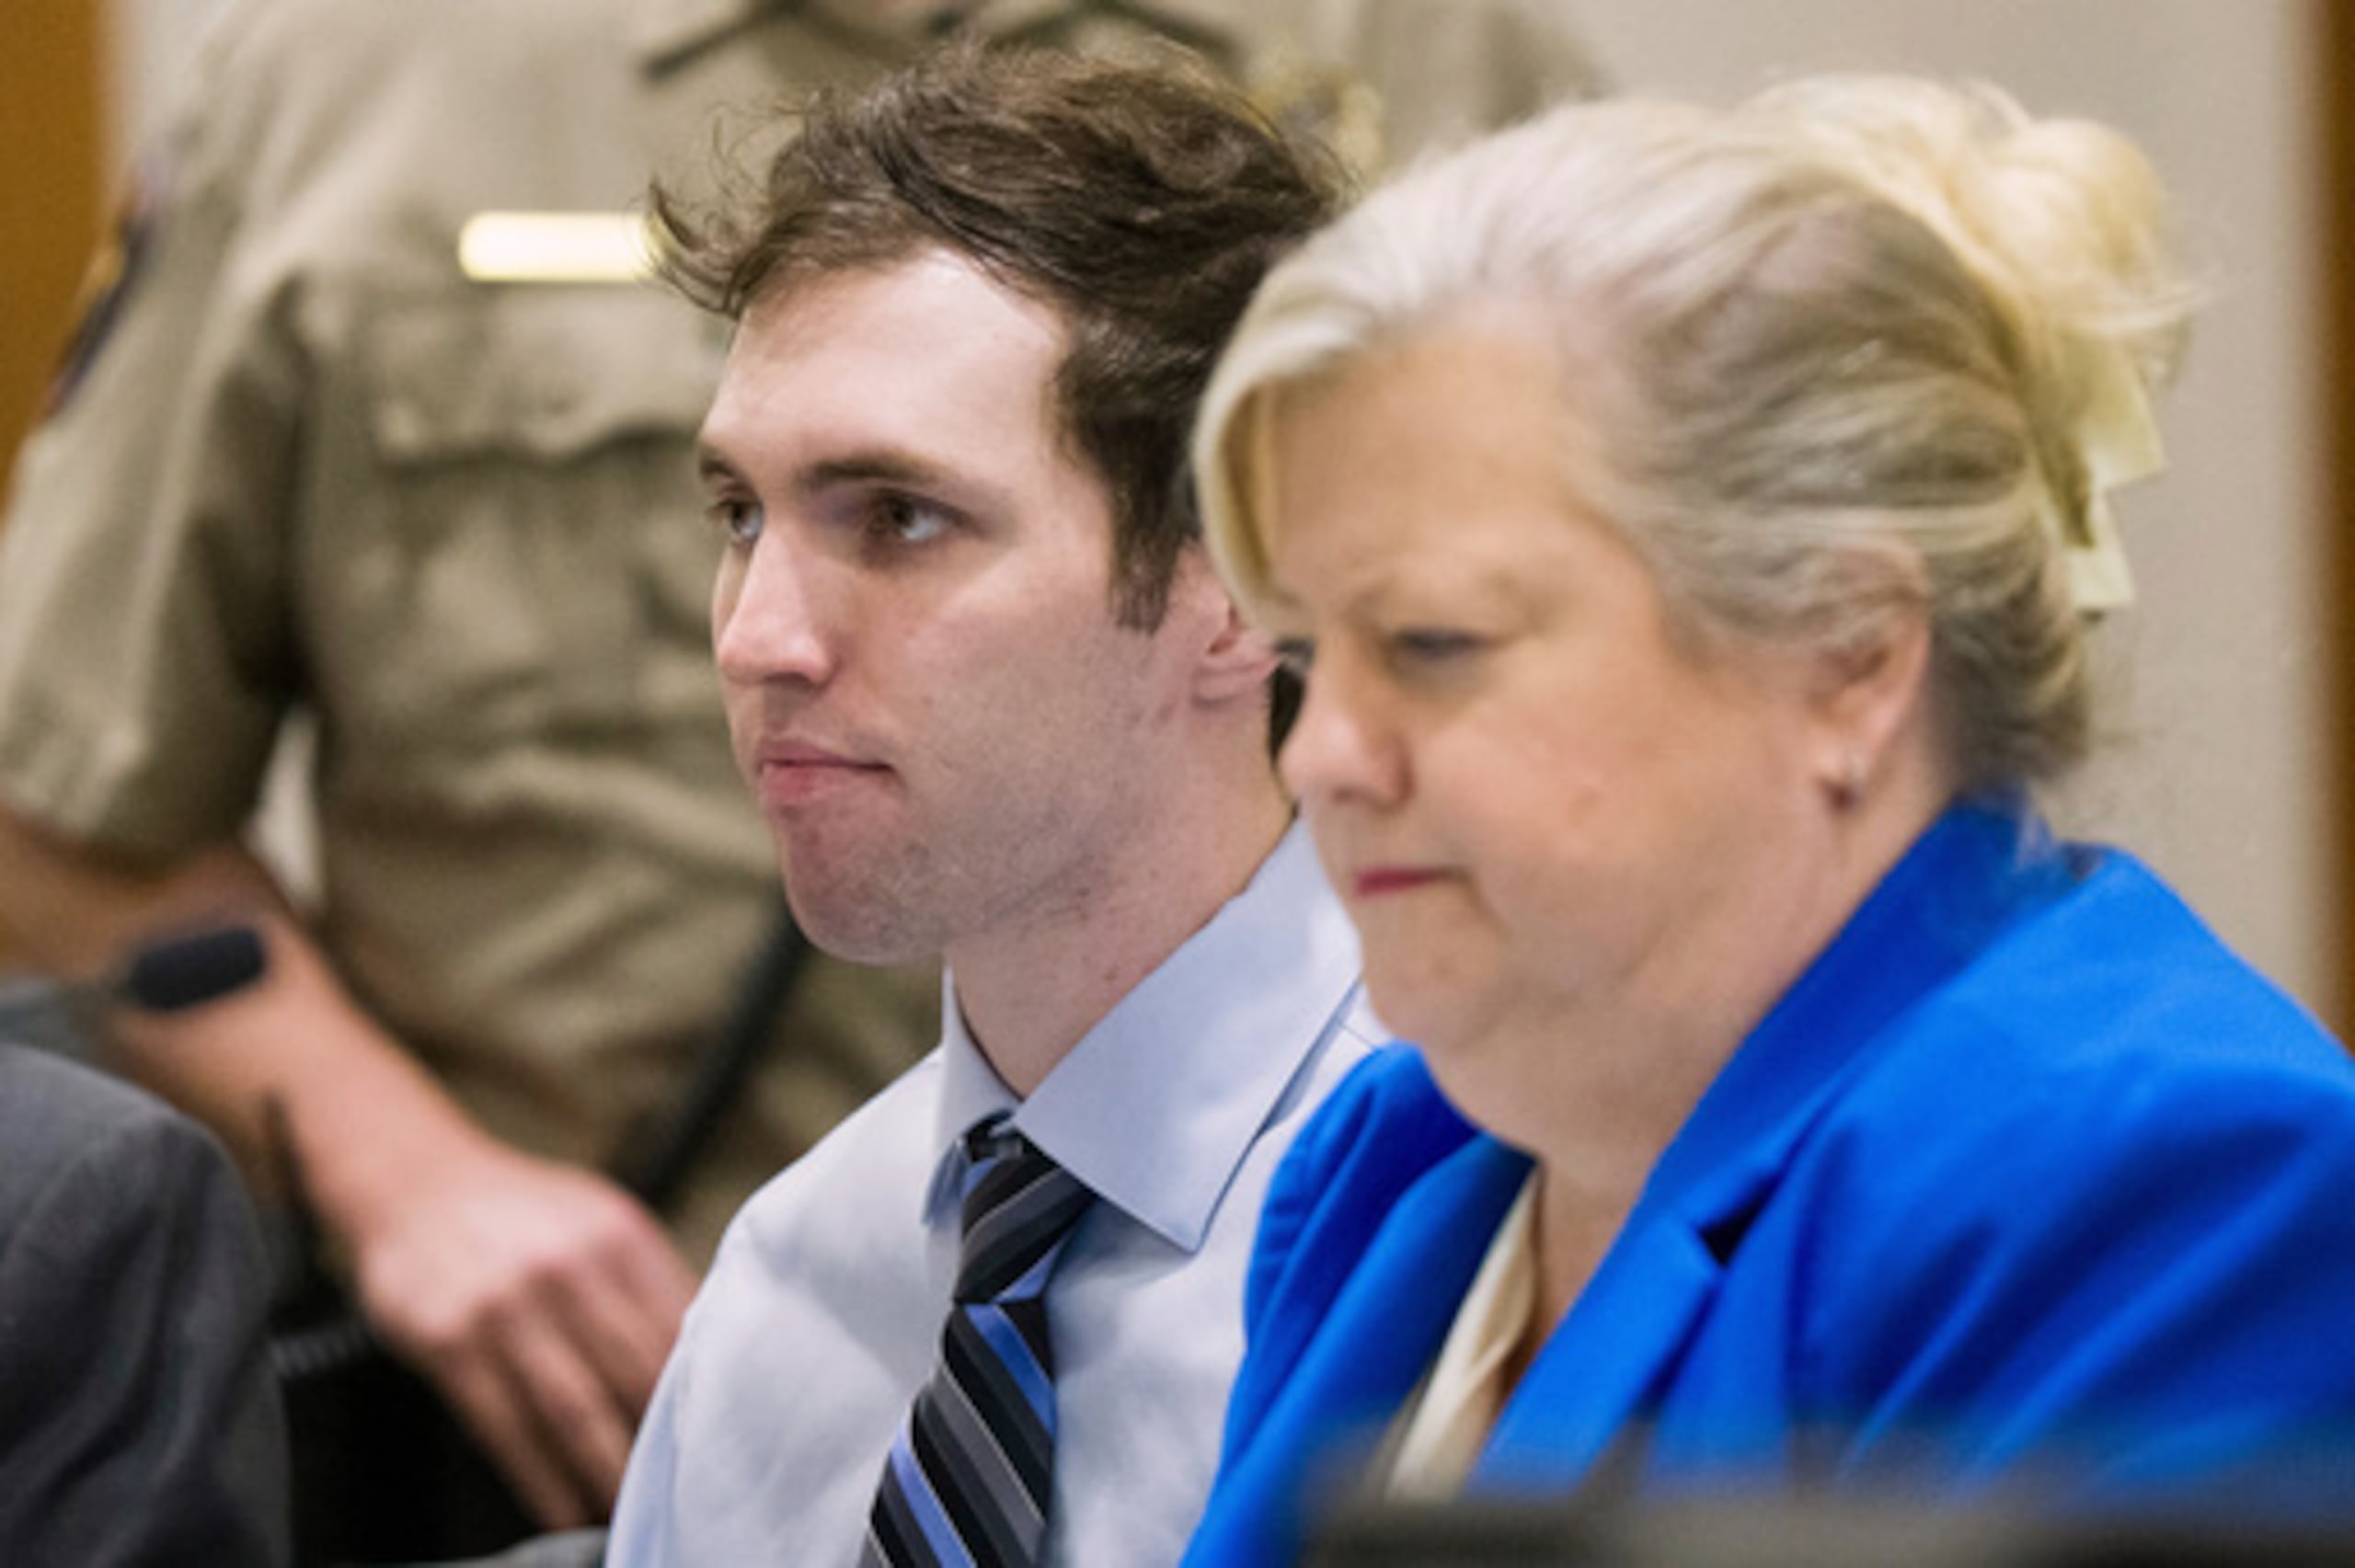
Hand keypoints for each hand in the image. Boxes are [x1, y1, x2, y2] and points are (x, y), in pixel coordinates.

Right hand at [338, 1140, 696, 1527]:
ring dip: (608, 1474)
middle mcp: (568, 1270)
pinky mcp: (452, 1344)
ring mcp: (507, 1308)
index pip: (682, 1327)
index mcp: (619, 1236)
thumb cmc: (522, 1211)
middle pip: (635, 1375)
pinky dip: (542, 1480)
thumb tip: (705, 1353)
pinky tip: (564, 1510)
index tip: (718, 1436)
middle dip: (663, 1442)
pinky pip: (507, 1429)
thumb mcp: (598, 1217)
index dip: (702, 1391)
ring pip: (575, 1412)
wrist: (413, 1181)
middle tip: (684, 1488)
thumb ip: (649, 1280)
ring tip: (631, 1514)